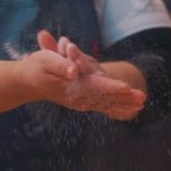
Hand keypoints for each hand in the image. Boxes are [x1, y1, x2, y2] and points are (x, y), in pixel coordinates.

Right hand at [28, 31, 144, 119]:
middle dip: (124, 98)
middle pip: (104, 97)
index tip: (126, 87)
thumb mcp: (44, 60)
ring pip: (106, 103)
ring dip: (124, 104)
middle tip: (142, 99)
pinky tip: (129, 110)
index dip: (111, 86)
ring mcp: (80, 101)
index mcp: (70, 87)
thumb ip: (60, 64)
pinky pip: (102, 106)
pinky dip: (116, 108)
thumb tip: (74, 70)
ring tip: (141, 104)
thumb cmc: (37, 67)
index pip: (94, 87)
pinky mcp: (82, 100)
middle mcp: (77, 97)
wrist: (28, 81)